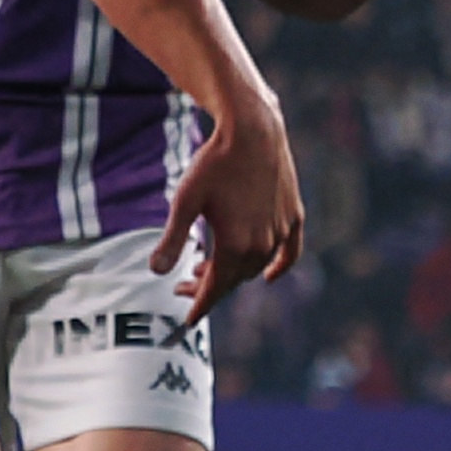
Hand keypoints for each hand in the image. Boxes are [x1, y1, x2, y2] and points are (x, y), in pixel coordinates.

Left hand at [152, 95, 303, 316]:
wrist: (253, 130)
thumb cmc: (214, 163)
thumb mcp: (185, 201)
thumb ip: (173, 239)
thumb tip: (155, 272)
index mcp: (235, 245)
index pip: (215, 289)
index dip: (200, 306)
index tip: (188, 320)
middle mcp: (262, 245)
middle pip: (234, 280)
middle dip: (209, 287)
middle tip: (185, 282)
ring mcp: (281, 232)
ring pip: (256, 268)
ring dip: (234, 273)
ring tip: (209, 263)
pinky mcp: (294, 217)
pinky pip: (289, 253)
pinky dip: (279, 267)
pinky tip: (270, 275)